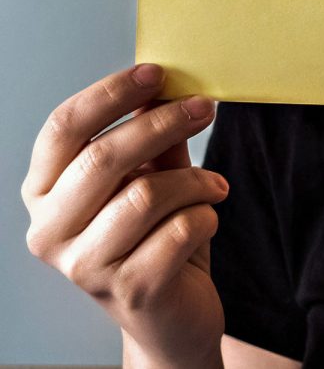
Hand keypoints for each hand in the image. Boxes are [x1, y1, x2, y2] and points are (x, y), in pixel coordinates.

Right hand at [21, 63, 229, 364]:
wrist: (173, 314)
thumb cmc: (155, 236)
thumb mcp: (150, 175)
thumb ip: (150, 134)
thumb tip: (163, 83)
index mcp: (45, 192)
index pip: (62, 128)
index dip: (110, 94)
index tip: (156, 73)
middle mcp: (50, 231)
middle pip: (103, 157)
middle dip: (164, 123)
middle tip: (205, 108)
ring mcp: (84, 267)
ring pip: (145, 194)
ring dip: (194, 180)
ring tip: (214, 185)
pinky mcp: (129, 292)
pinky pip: (179, 230)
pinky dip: (205, 216)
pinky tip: (208, 218)